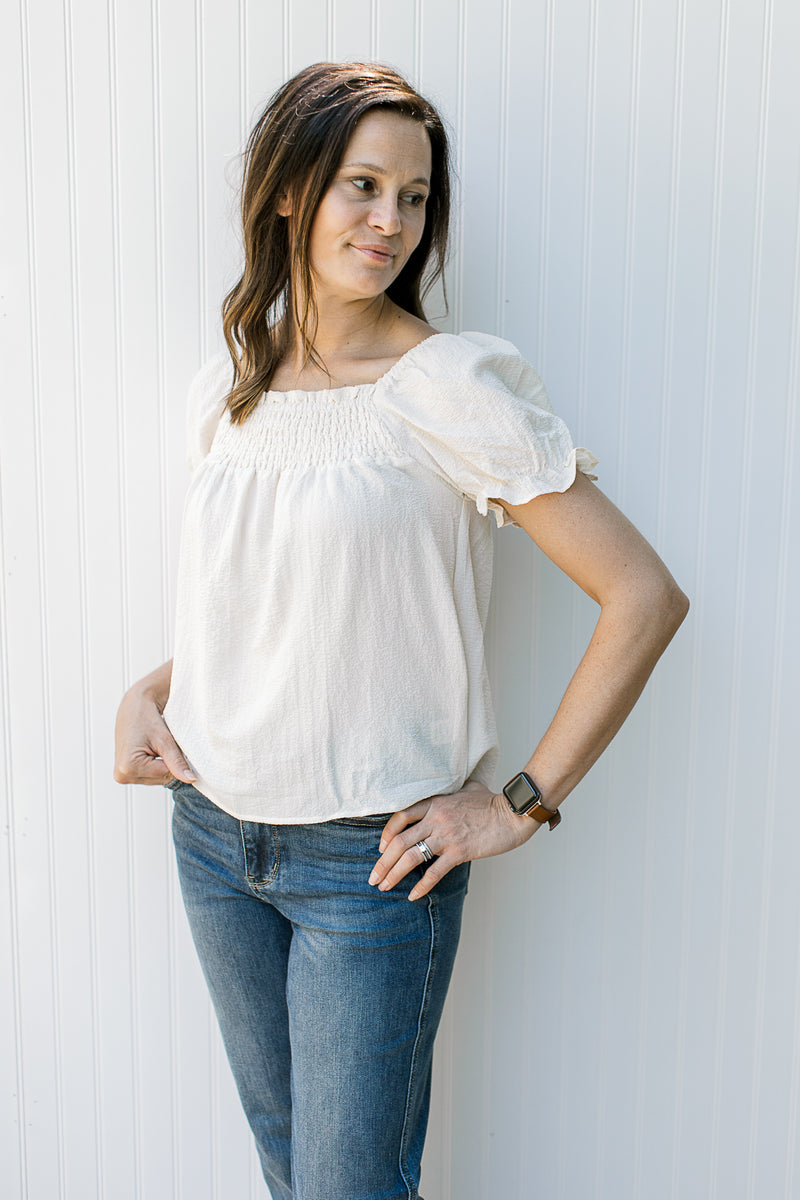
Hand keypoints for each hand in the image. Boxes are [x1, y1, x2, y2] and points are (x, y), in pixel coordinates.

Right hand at [113, 681, 195, 786]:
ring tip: (155, 745)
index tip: (173, 746)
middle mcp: (122, 775)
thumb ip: (177, 762)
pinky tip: (152, 750)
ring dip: (163, 763)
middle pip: (161, 779)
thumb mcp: (165, 740)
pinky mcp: (125, 772)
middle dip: (168, 763)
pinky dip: (157, 763)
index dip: (176, 761)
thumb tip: (191, 780)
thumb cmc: (146, 717)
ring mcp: (122, 775)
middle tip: (162, 744)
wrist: (135, 705)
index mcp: (128, 768)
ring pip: (157, 778)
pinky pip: (151, 774)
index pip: (166, 776)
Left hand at [368, 781, 538, 900]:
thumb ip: (452, 792)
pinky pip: (434, 872)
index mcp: (435, 802)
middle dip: (382, 862)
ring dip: (394, 874)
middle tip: (373, 878)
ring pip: (411, 857)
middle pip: (399, 841)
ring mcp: (446, 836)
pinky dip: (421, 886)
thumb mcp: (467, 789)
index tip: (381, 848)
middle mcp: (436, 819)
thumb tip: (451, 793)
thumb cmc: (492, 801)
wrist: (513, 813)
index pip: (400, 817)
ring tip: (384, 887)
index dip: (386, 834)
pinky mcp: (459, 852)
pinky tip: (412, 896)